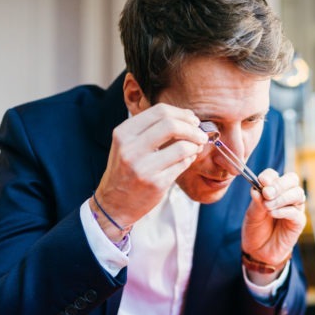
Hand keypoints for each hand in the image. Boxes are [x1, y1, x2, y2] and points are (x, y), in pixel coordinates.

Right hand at [93, 104, 207, 234]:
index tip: (192, 119)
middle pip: (171, 125)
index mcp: (123, 133)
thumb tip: (187, 117)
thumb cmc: (126, 170)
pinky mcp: (156, 183)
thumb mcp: (127, 144)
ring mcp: (143, 167)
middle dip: (192, 128)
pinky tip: (188, 159)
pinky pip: (182, 164)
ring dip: (195, 145)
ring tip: (197, 147)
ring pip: (182, 147)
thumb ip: (151, 129)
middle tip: (200, 134)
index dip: (182, 113)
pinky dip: (190, 159)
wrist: (114, 203)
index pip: (159, 111)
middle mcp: (131, 148)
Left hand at [240, 170, 305, 282]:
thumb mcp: (252, 214)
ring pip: (297, 193)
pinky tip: (273, 214)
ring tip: (268, 207)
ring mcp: (294, 208)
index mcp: (273, 190)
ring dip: (281, 198)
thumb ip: (257, 201)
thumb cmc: (256, 229)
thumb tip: (257, 189)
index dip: (270, 176)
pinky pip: (295, 212)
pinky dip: (283, 211)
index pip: (275, 175)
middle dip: (279, 184)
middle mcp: (286, 196)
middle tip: (267, 193)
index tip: (261, 181)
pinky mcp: (298, 222)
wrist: (258, 251)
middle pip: (292, 180)